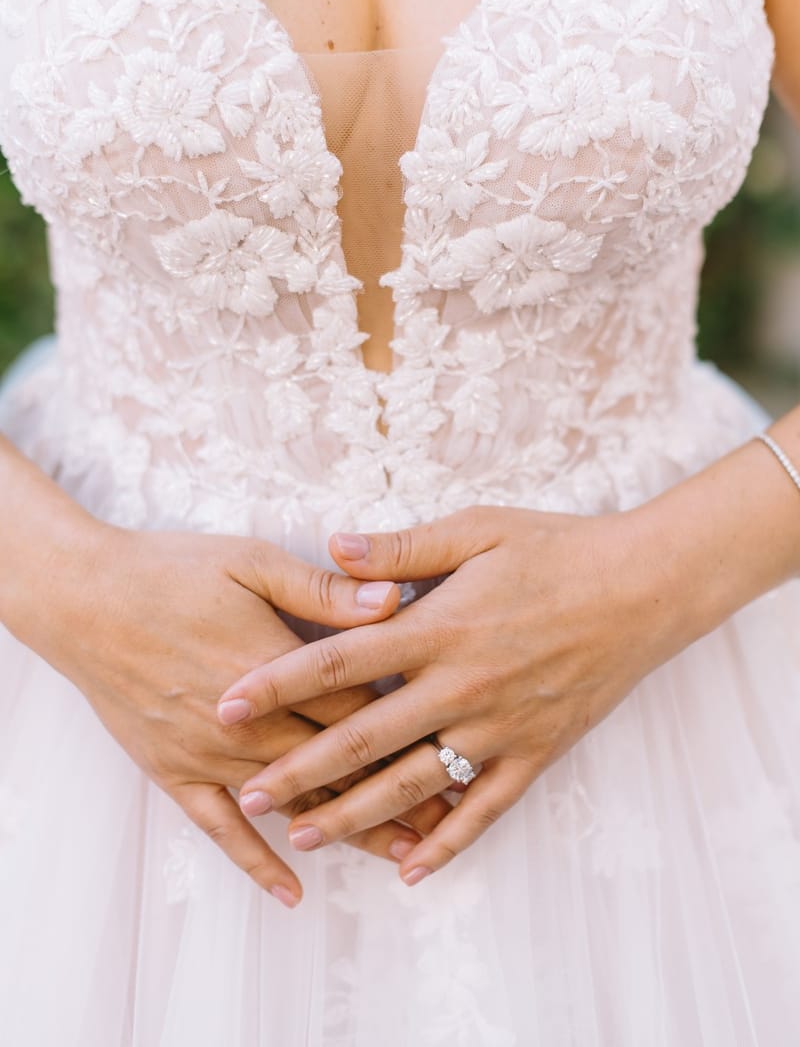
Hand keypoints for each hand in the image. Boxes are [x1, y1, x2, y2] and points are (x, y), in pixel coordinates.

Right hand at [7, 518, 450, 904]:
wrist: (84, 600)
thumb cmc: (171, 571)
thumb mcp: (251, 561)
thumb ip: (323, 589)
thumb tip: (393, 600)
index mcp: (277, 669)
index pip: (360, 711)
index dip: (414, 733)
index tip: (460, 751)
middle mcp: (250, 725)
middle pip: (340, 767)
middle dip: (398, 793)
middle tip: (450, 820)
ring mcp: (210, 755)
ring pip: (294, 802)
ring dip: (350, 830)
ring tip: (403, 854)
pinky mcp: (174, 771)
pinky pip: (220, 829)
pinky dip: (256, 862)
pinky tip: (292, 890)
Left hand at [220, 504, 694, 883]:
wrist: (643, 588)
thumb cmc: (557, 550)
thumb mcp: (477, 530)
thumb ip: (401, 549)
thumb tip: (332, 545)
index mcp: (439, 628)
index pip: (338, 661)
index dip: (276, 684)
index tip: (225, 704)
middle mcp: (461, 686)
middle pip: (363, 738)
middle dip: (299, 770)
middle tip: (246, 797)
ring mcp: (500, 727)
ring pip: (414, 785)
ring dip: (355, 814)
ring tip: (304, 837)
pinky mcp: (536, 753)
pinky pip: (485, 810)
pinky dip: (448, 845)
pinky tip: (409, 871)